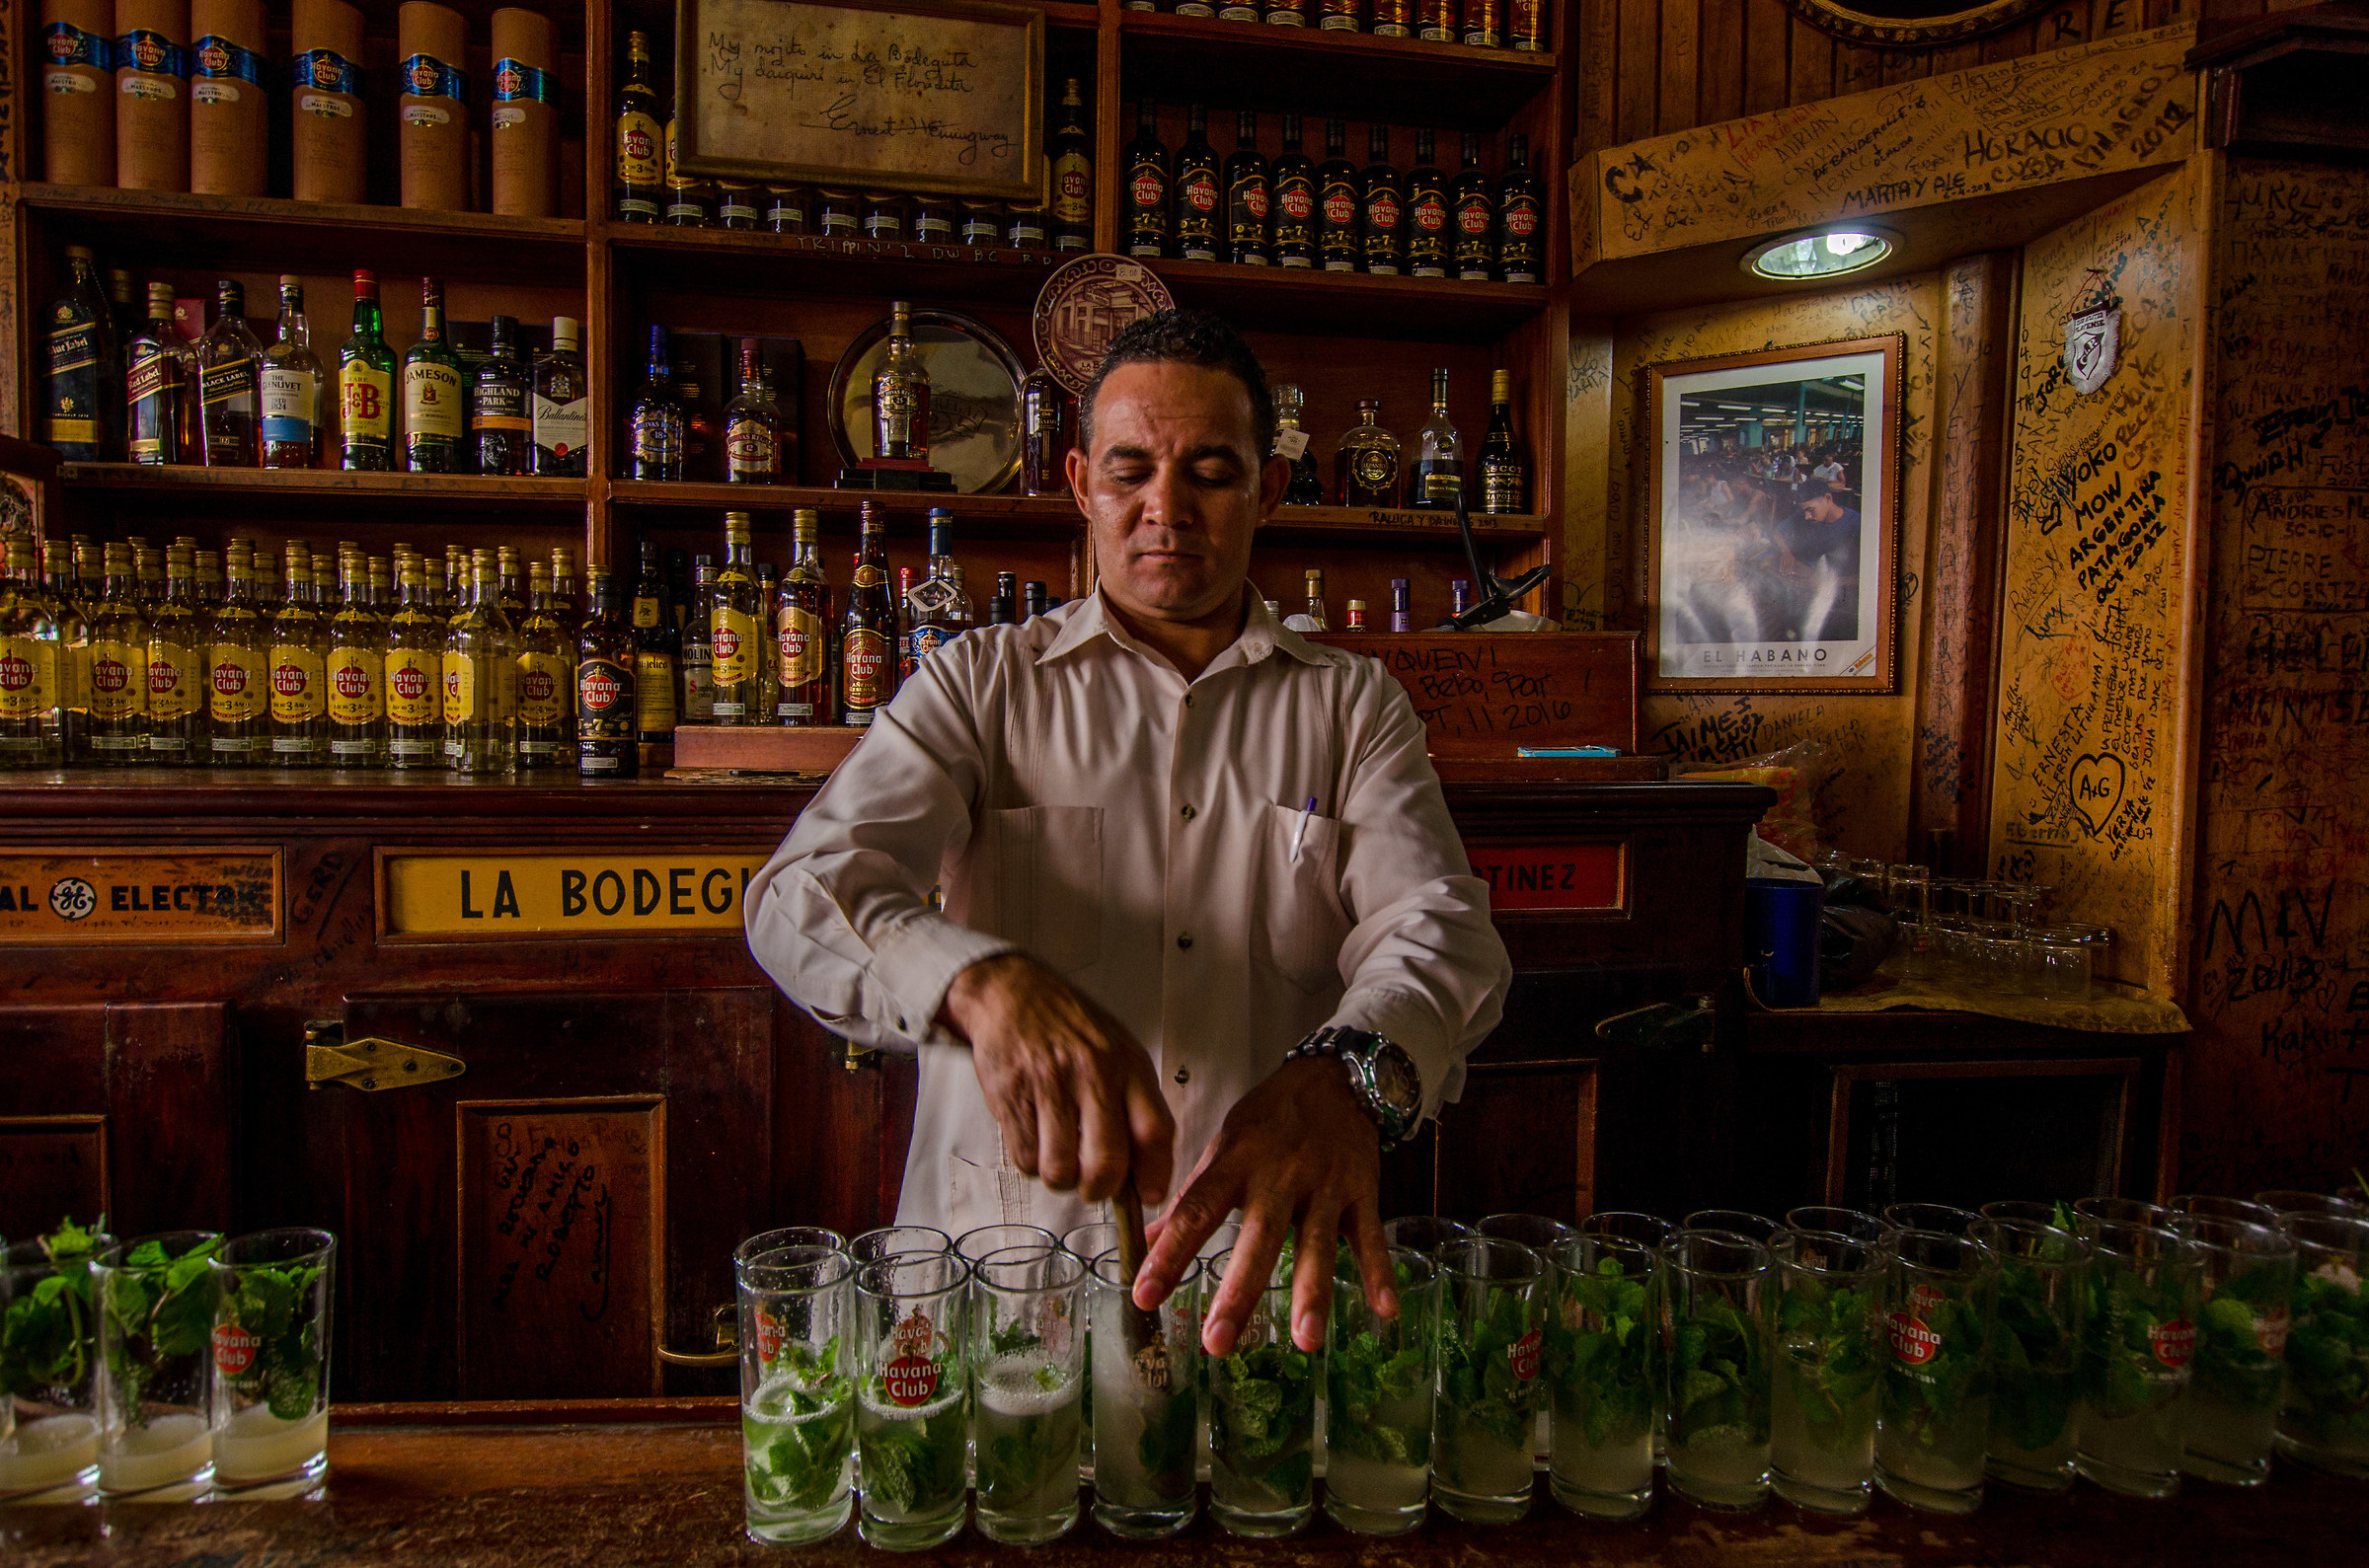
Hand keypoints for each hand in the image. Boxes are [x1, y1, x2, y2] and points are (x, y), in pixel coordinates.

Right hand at [939, 952, 1174, 1205]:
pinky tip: (1034, 1135)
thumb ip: (1134, 1103)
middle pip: (1107, 1163)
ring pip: (1061, 1170)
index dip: (1155, 1174)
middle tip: (1092, 1184)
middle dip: (1100, 1189)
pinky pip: (1026, 1158)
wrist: (1013, 994)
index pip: (1155, 1131)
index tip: (1149, 1196)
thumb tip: (1143, 1170)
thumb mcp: (1118, 1051)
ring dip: (1060, 1176)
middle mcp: (1093, 1075)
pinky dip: (1031, 1160)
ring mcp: (1051, 1085)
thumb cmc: (1070, 1027)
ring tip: (1059, 1155)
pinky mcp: (1012, 1095)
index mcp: (1128, 1065)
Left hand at [1132, 1057, 1393, 1356]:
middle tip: (1218, 1343)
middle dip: (1239, 1293)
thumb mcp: (1225, 1143)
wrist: (1336, 1077)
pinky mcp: (1362, 1191)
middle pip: (1258, 1238)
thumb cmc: (1272, 1116)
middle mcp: (1279, 1175)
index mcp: (1237, 1161)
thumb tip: (1151, 1236)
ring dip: (1311, 1294)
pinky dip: (1379, 1272)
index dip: (1169, 1255)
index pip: (1196, 1212)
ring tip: (1305, 1342)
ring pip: (1317, 1244)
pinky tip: (1383, 1310)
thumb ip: (1194, 1193)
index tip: (1145, 1296)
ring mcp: (1324, 1185)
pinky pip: (1370, 1236)